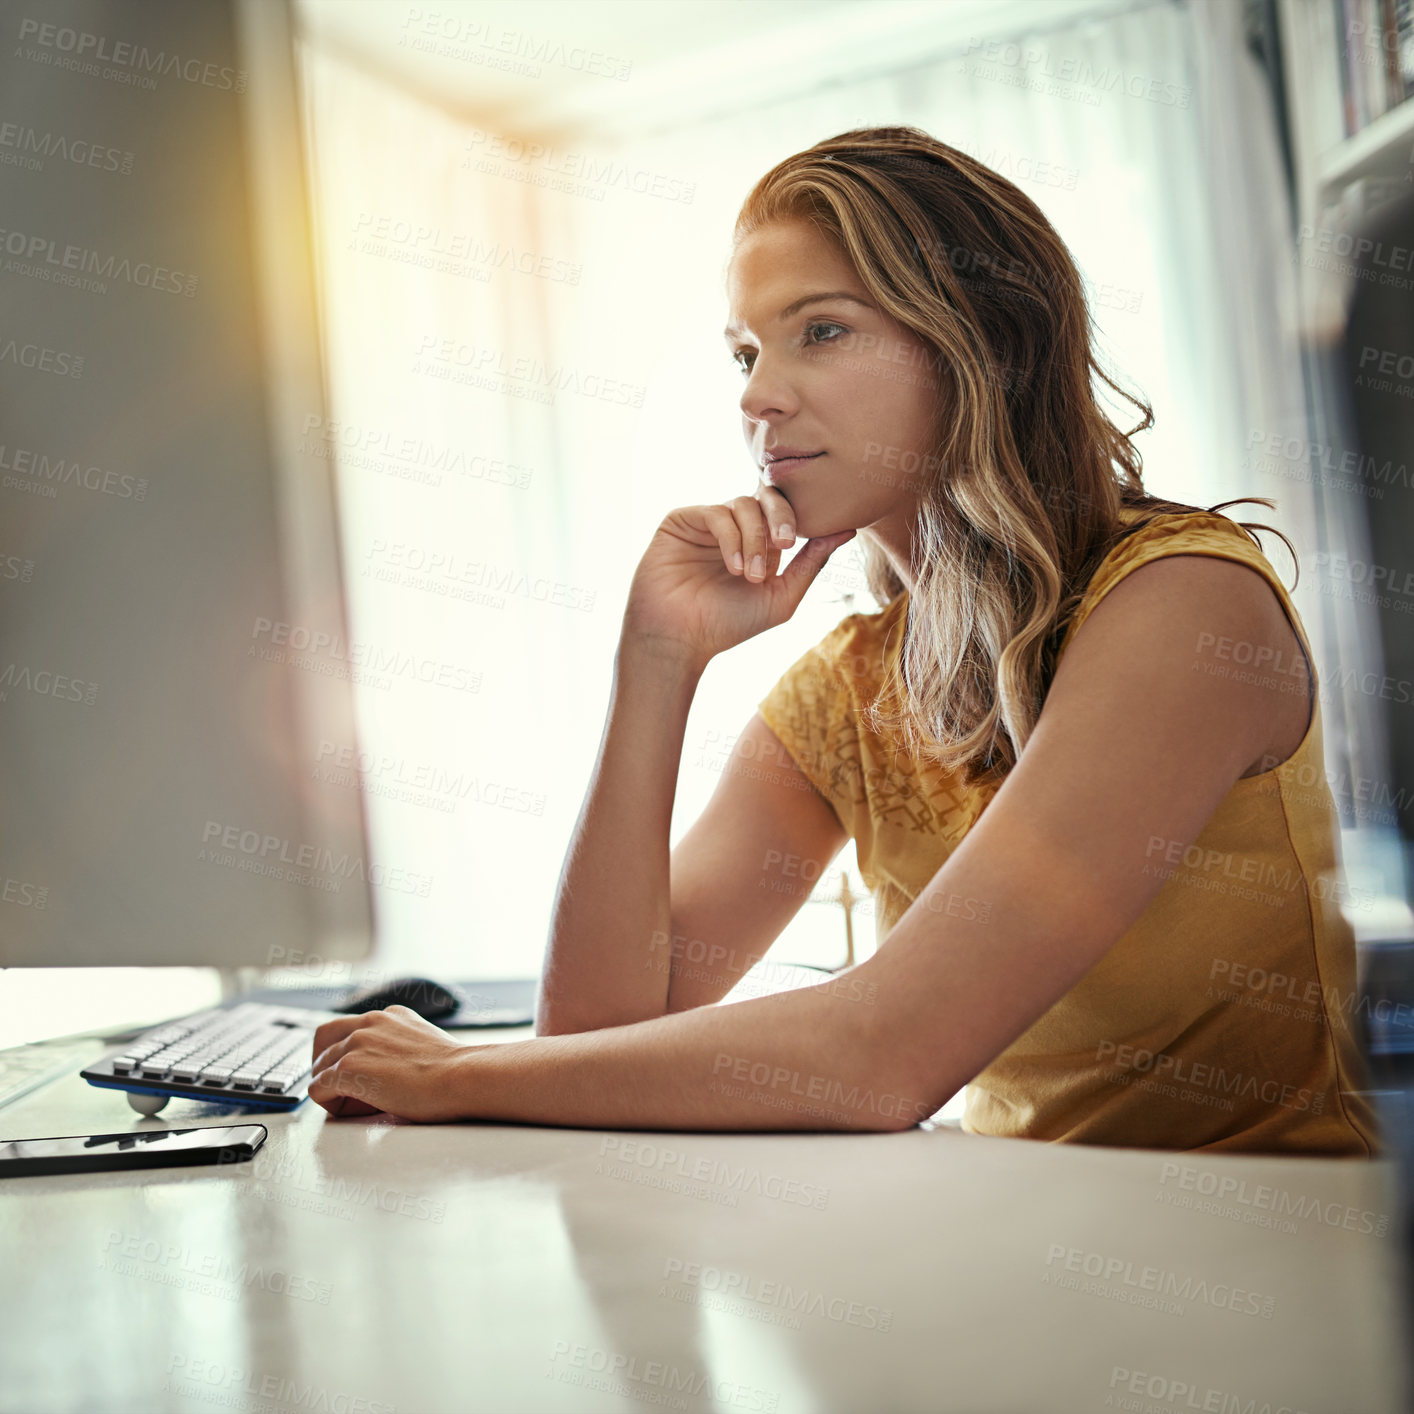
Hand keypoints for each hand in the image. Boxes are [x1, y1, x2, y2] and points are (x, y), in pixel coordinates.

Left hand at [308, 1006, 482, 1121]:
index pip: (350, 1028)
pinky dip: (331, 1104)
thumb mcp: (425, 1044)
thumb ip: (401, 1047)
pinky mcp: (349, 1068)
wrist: (462, 1078)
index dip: (350, 1053)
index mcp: (390, 1016)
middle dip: (326, 1064)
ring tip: (362, 1104)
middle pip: (323, 1038)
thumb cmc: (455, 1072)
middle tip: (342, 1088)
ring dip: (334, 1088)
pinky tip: (361, 1110)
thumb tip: (393, 1071)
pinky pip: (318, 1089)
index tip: (365, 1074)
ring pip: (319, 1067)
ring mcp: (357, 1043)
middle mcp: (370, 1022)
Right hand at [622, 479, 855, 667]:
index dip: (798, 519)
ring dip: (754, 539)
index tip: (802, 542)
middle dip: (781, 517)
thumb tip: (848, 528)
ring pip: (742, 505)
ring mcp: (708, 522)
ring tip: (751, 575)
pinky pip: (715, 513)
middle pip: (766, 497)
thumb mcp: (781, 596)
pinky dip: (730, 538)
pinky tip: (734, 567)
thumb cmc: (728, 625)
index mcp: (761, 542)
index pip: (786, 511)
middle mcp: (735, 528)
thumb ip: (812, 562)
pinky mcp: (681, 520)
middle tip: (786, 543)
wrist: (679, 640)